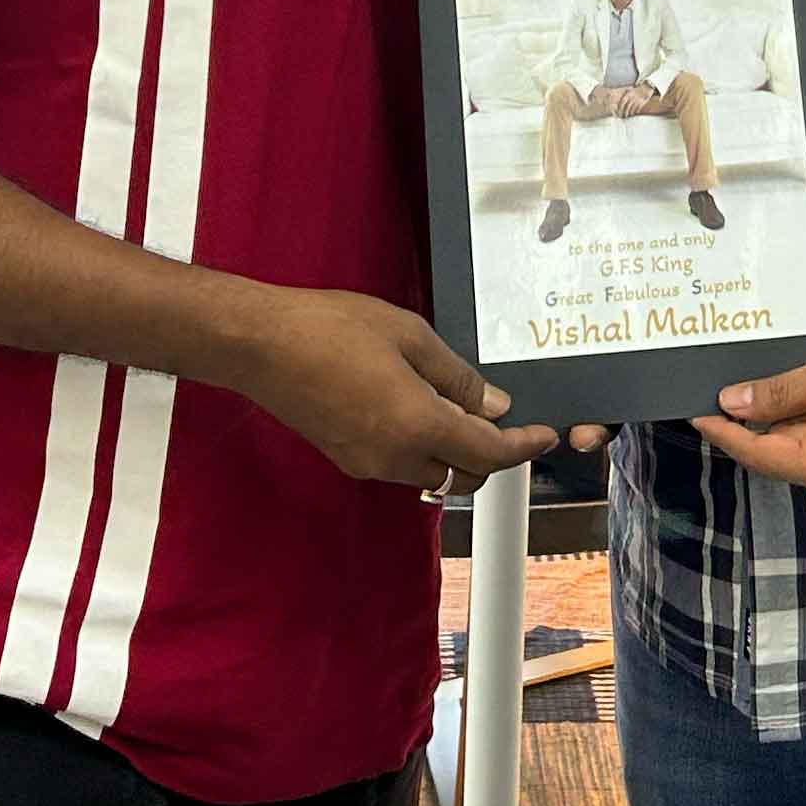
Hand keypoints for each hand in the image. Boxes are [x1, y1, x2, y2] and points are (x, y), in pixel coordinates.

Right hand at [222, 286, 554, 493]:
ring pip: (432, 475)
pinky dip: (424, 450)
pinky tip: (418, 410)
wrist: (261, 345)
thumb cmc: (330, 329)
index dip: (523, 447)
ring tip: (457, 406)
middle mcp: (395, 458)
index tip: (544, 435)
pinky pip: (402, 466)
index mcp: (417, 426)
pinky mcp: (347, 459)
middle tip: (501, 417)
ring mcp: (368, 464)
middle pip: (464, 476)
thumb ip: (458, 377)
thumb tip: (494, 405)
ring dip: (455, 453)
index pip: (488, 454)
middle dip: (491, 454)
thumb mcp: (409, 336)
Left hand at [613, 85, 656, 118]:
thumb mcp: (630, 90)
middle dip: (625, 112)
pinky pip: (638, 108)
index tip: (618, 111)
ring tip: (629, 115)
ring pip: (633, 108)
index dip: (620, 107)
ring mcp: (638, 100)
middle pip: (627, 106)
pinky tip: (635, 113)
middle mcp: (633, 97)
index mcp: (628, 94)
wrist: (646, 87)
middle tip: (624, 116)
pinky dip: (636, 111)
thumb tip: (616, 100)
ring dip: (630, 113)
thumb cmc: (636, 90)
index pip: (623, 101)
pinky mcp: (642, 102)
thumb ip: (624, 95)